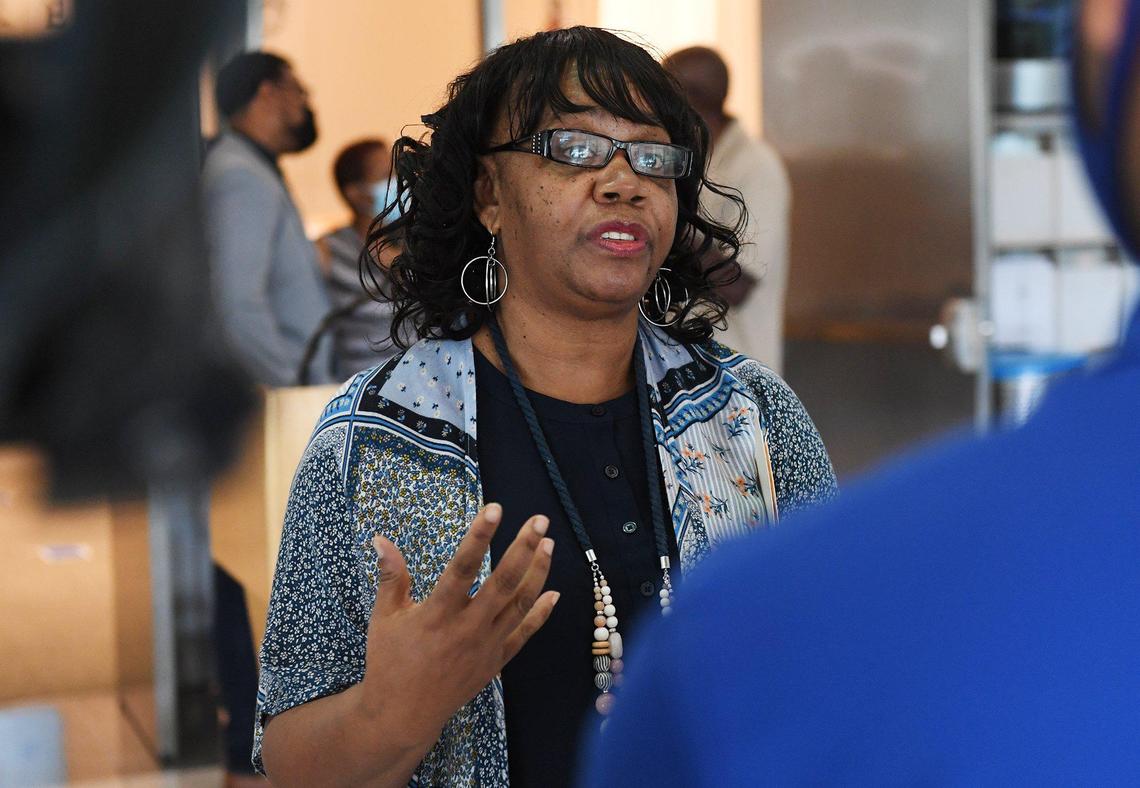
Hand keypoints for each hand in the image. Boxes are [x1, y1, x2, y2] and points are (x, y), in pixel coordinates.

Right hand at [359, 504, 557, 748]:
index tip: (495, 509)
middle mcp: (467, 628)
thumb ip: (391, 576)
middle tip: (539, 520)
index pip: (463, 566)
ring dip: (537, 572)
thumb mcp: (385, 617)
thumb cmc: (390, 662)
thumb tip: (381, 539)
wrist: (403, 715)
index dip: (480, 536)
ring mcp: (486, 645)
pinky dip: (541, 614)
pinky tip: (554, 593)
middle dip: (523, 548)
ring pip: (520, 604)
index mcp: (438, 613)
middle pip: (503, 582)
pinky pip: (524, 634)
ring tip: (548, 543)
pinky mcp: (496, 661)